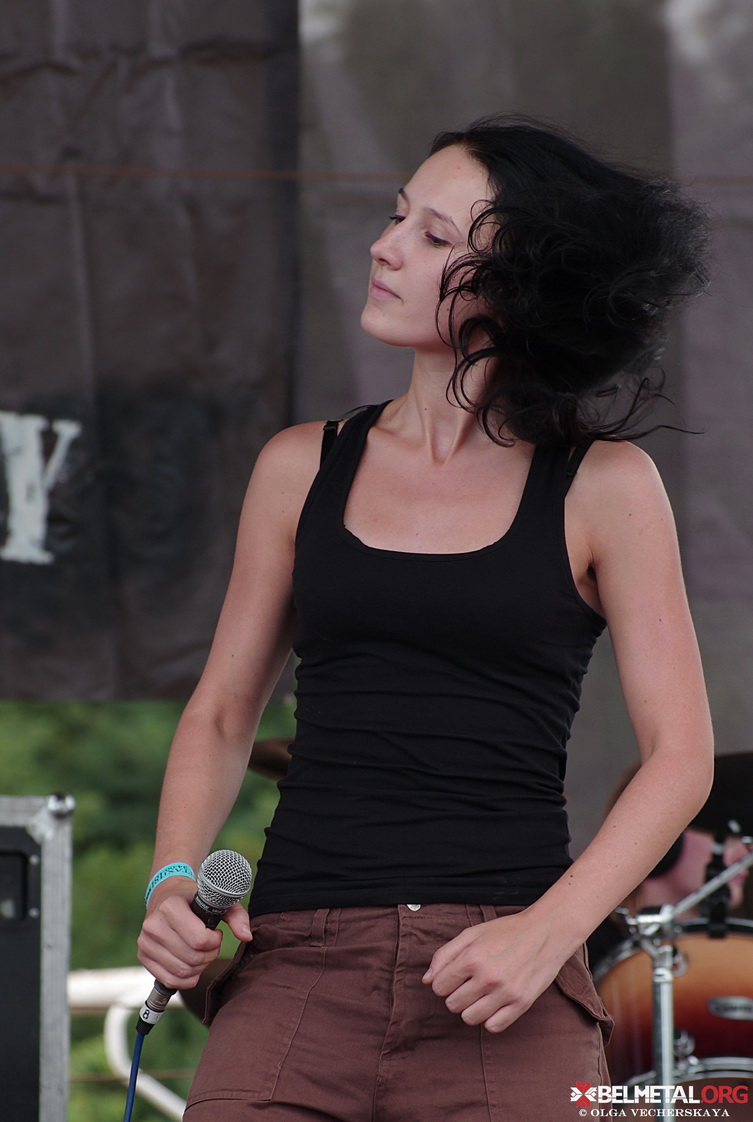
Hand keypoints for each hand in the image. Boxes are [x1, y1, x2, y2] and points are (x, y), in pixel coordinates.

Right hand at [137, 881, 252, 989]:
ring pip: (181, 971)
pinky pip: (169, 980)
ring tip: (201, 952)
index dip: (214, 941)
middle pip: (192, 958)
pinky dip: (186, 979)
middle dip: (209, 955)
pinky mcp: (143, 955)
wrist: (166, 894)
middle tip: (211, 944)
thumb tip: (247, 936)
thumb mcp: (217, 900)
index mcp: (170, 907)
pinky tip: (191, 966)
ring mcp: (145, 941)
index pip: (199, 940)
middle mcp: (154, 924)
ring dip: (199, 967)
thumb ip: (236, 916)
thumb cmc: (194, 898)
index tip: (215, 933)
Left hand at [421, 911, 564, 1033]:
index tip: (454, 976)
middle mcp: (488, 977)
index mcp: (473, 957)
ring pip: (470, 1019)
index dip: (443, 981)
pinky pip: (493, 1027)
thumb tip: (426, 980)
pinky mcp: (521, 1005)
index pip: (439, 986)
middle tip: (470, 983)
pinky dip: (490, 1018)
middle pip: (452, 1005)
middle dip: (456, 995)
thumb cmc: (506, 931)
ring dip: (471, 1008)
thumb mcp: (472, 934)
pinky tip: (495, 1003)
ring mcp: (506, 993)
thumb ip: (445, 955)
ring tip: (481, 993)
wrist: (546, 932)